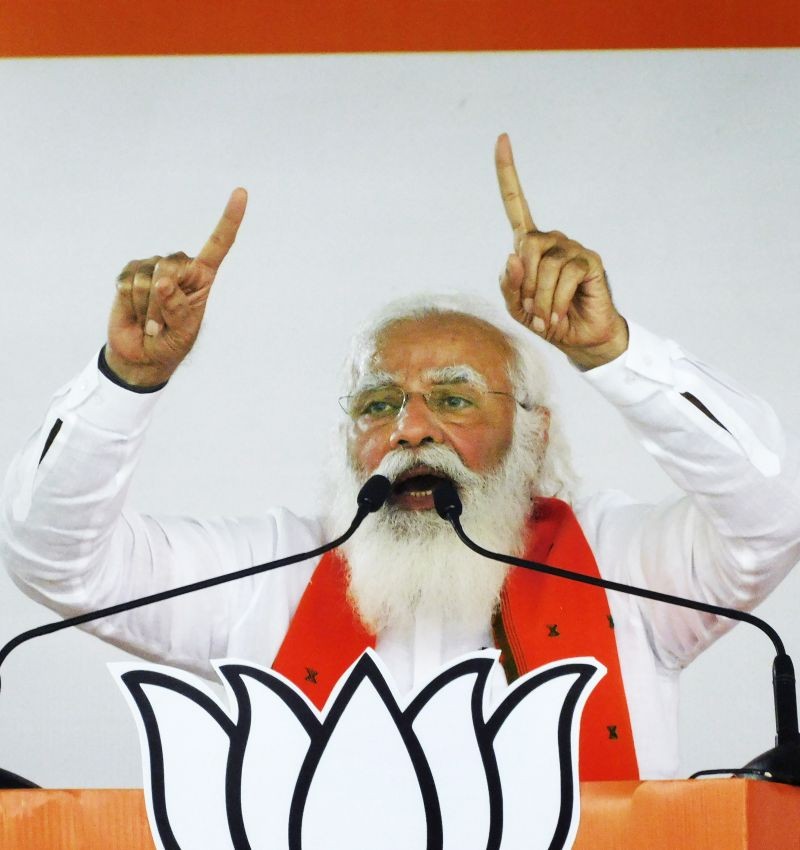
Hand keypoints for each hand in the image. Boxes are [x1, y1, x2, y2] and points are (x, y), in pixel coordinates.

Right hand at [105, 188, 247, 386]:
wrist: (142, 354)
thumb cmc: (171, 343)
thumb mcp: (182, 332)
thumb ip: (177, 308)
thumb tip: (161, 280)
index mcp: (203, 276)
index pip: (220, 243)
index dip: (229, 218)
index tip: (241, 192)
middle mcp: (180, 266)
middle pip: (170, 265)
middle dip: (164, 299)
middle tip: (163, 325)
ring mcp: (153, 266)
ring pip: (148, 278)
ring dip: (148, 309)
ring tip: (151, 322)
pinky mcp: (130, 272)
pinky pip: (127, 283)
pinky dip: (130, 304)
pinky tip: (135, 313)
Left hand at [495, 135, 627, 368]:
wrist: (580, 341)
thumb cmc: (547, 321)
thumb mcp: (517, 308)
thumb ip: (509, 284)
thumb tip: (513, 254)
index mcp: (530, 246)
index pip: (515, 204)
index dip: (507, 173)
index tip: (502, 138)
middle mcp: (552, 240)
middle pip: (526, 245)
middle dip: (524, 284)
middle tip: (531, 311)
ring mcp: (573, 248)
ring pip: (545, 264)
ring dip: (539, 299)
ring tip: (546, 319)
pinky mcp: (590, 261)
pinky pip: (564, 276)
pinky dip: (554, 303)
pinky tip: (558, 316)